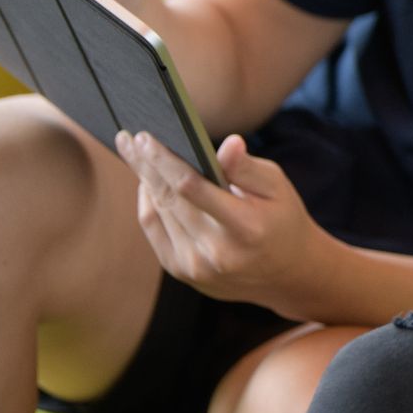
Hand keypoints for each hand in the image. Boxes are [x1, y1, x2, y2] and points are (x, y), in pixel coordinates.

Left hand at [117, 130, 333, 318]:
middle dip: (145, 165)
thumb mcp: (278, 188)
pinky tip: (147, 182)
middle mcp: (216, 252)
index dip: (165, 161)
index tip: (145, 137)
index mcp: (246, 227)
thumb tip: (228, 143)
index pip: (192, 189)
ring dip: (143, 180)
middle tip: (127, 137)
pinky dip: (147, 203)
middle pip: (168, 199)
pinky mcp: (182, 271)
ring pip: (158, 212)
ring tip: (134, 154)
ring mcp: (196, 266)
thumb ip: (248, 168)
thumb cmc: (283, 220)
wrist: (286, 275)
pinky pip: (154, 230)